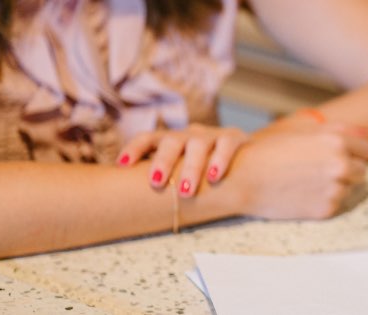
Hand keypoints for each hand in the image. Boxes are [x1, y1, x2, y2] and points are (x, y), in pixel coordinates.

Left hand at [117, 124, 248, 197]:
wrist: (245, 159)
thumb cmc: (203, 171)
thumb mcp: (180, 170)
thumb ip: (163, 180)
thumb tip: (128, 203)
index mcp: (171, 141)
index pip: (148, 138)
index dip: (134, 149)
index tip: (122, 165)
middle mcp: (188, 135)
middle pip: (171, 141)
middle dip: (163, 161)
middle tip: (156, 182)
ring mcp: (211, 135)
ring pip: (198, 144)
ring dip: (191, 167)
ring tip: (186, 191)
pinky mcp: (234, 138)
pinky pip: (226, 145)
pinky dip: (220, 159)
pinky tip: (214, 177)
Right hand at [224, 122, 367, 218]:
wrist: (242, 179)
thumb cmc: (269, 151)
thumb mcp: (303, 131)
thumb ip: (339, 130)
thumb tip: (367, 132)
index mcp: (337, 142)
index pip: (366, 149)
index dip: (353, 152)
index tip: (340, 155)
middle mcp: (341, 165)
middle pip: (362, 170)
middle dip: (347, 170)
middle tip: (320, 170)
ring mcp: (335, 189)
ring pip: (349, 188)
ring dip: (336, 185)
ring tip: (307, 181)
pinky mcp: (326, 209)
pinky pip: (336, 203)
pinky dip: (324, 200)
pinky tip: (303, 193)